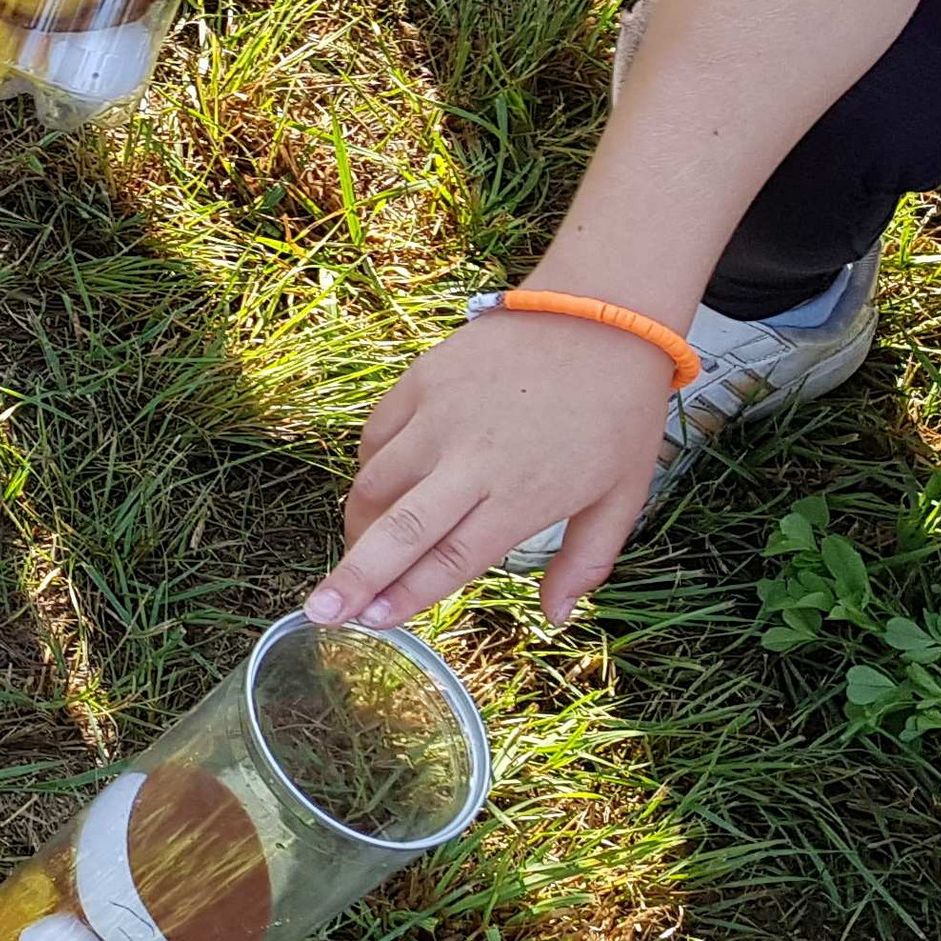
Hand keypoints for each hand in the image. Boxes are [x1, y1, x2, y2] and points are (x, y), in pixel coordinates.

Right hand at [309, 309, 676, 630]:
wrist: (600, 318)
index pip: (452, 556)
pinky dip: (367, 471)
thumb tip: (555, 617)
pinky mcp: (421, 381)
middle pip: (399, 528)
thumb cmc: (616, 416)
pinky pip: (376, 436)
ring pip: (374, 482)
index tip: (375, 622)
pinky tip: (375, 492)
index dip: (409, 594)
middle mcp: (472, 458)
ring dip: (358, 526)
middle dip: (354, 575)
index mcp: (523, 493)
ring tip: (354, 555)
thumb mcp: (620, 497)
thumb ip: (585, 562)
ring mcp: (439, 415)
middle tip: (319, 612)